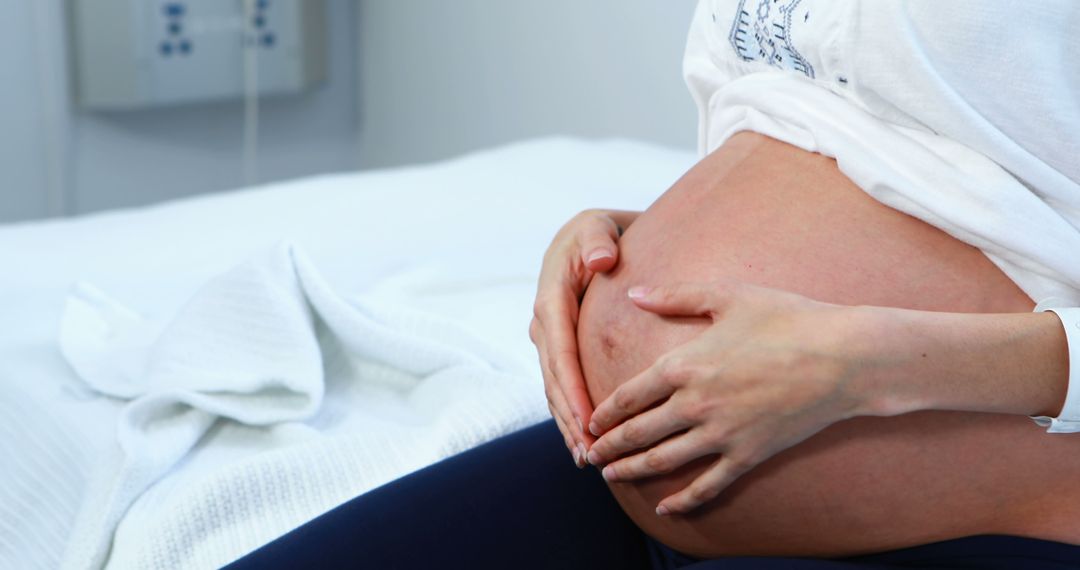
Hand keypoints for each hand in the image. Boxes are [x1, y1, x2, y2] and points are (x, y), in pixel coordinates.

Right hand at [530, 209, 638, 466]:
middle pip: (554, 380)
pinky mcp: (558, 347)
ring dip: (568, 425)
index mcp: (550, 298)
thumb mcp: (597, 226)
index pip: (561, 352)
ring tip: (588, 459)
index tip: (591, 421)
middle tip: (591, 454)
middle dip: (571, 418)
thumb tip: (601, 260)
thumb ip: (598, 239)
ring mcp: (548, 338)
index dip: (573, 389)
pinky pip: (561, 386)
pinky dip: (570, 414)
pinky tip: (583, 441)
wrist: (593, 235)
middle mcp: (543, 323)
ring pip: (554, 389)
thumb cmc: (600, 232)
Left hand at [586, 280, 870, 514]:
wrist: (844, 357)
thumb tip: (633, 293)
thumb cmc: (787, 319)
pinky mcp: (748, 454)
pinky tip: (665, 507)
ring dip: (632, 471)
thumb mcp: (727, 297)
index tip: (590, 421)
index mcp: (685, 365)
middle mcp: (695, 404)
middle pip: (638, 433)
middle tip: (590, 455)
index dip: (604, 413)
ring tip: (611, 477)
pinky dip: (683, 500)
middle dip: (609, 447)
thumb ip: (676, 296)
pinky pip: (708, 485)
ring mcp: (722, 434)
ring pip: (664, 461)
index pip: (629, 396)